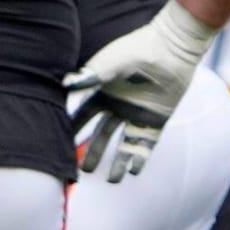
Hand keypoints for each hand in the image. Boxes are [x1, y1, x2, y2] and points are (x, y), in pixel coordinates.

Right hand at [65, 0, 215, 181]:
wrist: (171, 48)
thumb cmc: (137, 50)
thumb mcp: (111, 63)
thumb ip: (91, 76)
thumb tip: (65, 85)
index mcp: (101, 93)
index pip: (81, 116)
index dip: (71, 129)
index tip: (59, 145)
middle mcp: (117, 106)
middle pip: (100, 135)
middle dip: (92, 152)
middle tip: (82, 172)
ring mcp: (137, 115)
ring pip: (123, 144)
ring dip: (117, 161)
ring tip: (111, 181)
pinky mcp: (156, 120)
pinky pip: (146, 144)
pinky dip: (140, 157)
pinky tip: (134, 170)